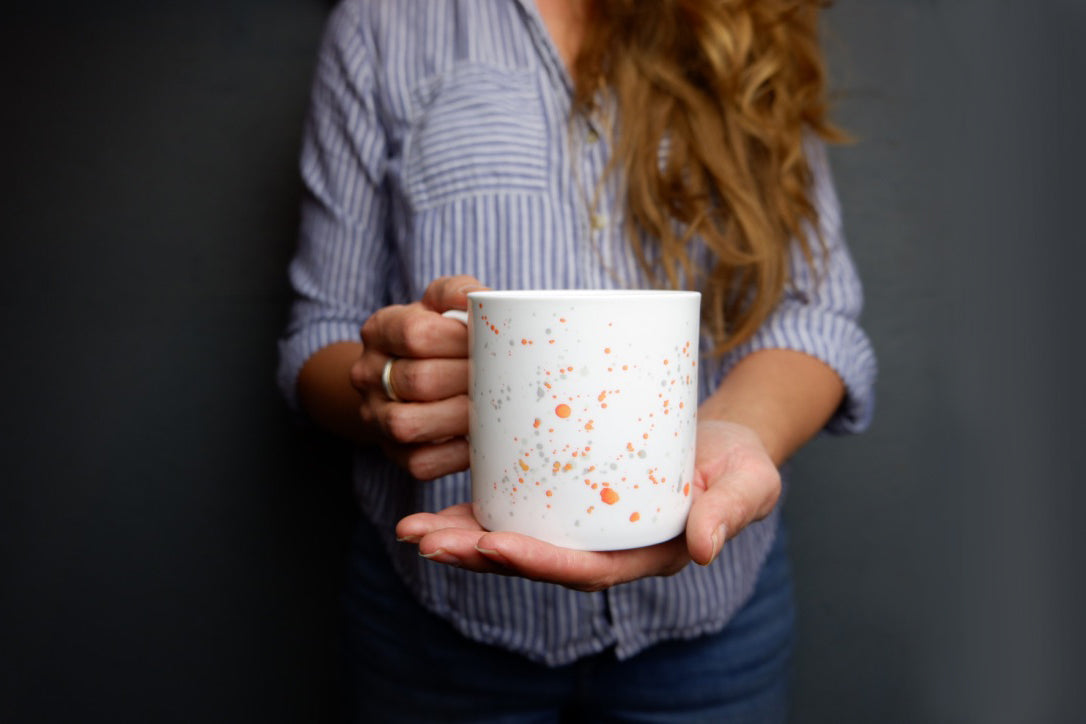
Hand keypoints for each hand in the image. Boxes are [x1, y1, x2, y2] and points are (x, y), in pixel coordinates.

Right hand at [349, 275, 485, 479]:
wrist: (405, 376)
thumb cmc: (437, 335)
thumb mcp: (441, 304)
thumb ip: (459, 292)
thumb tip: (485, 301)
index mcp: (380, 330)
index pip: (415, 333)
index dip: (458, 339)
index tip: (488, 342)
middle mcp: (368, 373)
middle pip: (417, 381)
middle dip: (467, 379)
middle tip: (501, 378)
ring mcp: (376, 416)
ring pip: (407, 424)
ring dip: (458, 417)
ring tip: (491, 408)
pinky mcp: (394, 454)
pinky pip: (420, 463)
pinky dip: (455, 455)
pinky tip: (478, 439)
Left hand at [395, 419, 781, 590]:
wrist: (728, 442)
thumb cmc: (741, 464)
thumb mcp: (749, 483)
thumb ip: (732, 511)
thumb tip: (705, 549)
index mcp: (644, 555)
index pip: (585, 568)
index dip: (537, 561)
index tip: (494, 545)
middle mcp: (605, 548)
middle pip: (534, 558)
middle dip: (476, 553)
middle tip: (423, 538)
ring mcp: (585, 525)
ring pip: (518, 537)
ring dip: (463, 536)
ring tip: (411, 528)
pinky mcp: (572, 497)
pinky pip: (523, 507)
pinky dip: (481, 507)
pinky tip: (441, 501)